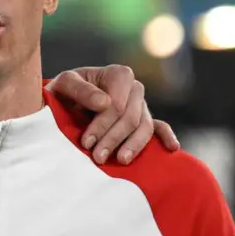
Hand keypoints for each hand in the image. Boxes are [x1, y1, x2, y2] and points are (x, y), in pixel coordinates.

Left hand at [47, 65, 179, 165]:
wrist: (64, 100)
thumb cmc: (64, 91)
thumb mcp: (63, 84)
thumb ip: (80, 90)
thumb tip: (105, 103)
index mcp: (118, 74)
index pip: (116, 104)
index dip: (102, 125)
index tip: (86, 142)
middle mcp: (134, 88)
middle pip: (130, 118)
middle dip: (113, 139)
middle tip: (97, 157)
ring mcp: (141, 104)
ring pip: (144, 127)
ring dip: (133, 146)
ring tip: (120, 161)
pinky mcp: (144, 119)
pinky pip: (159, 127)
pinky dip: (167, 137)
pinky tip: (171, 148)